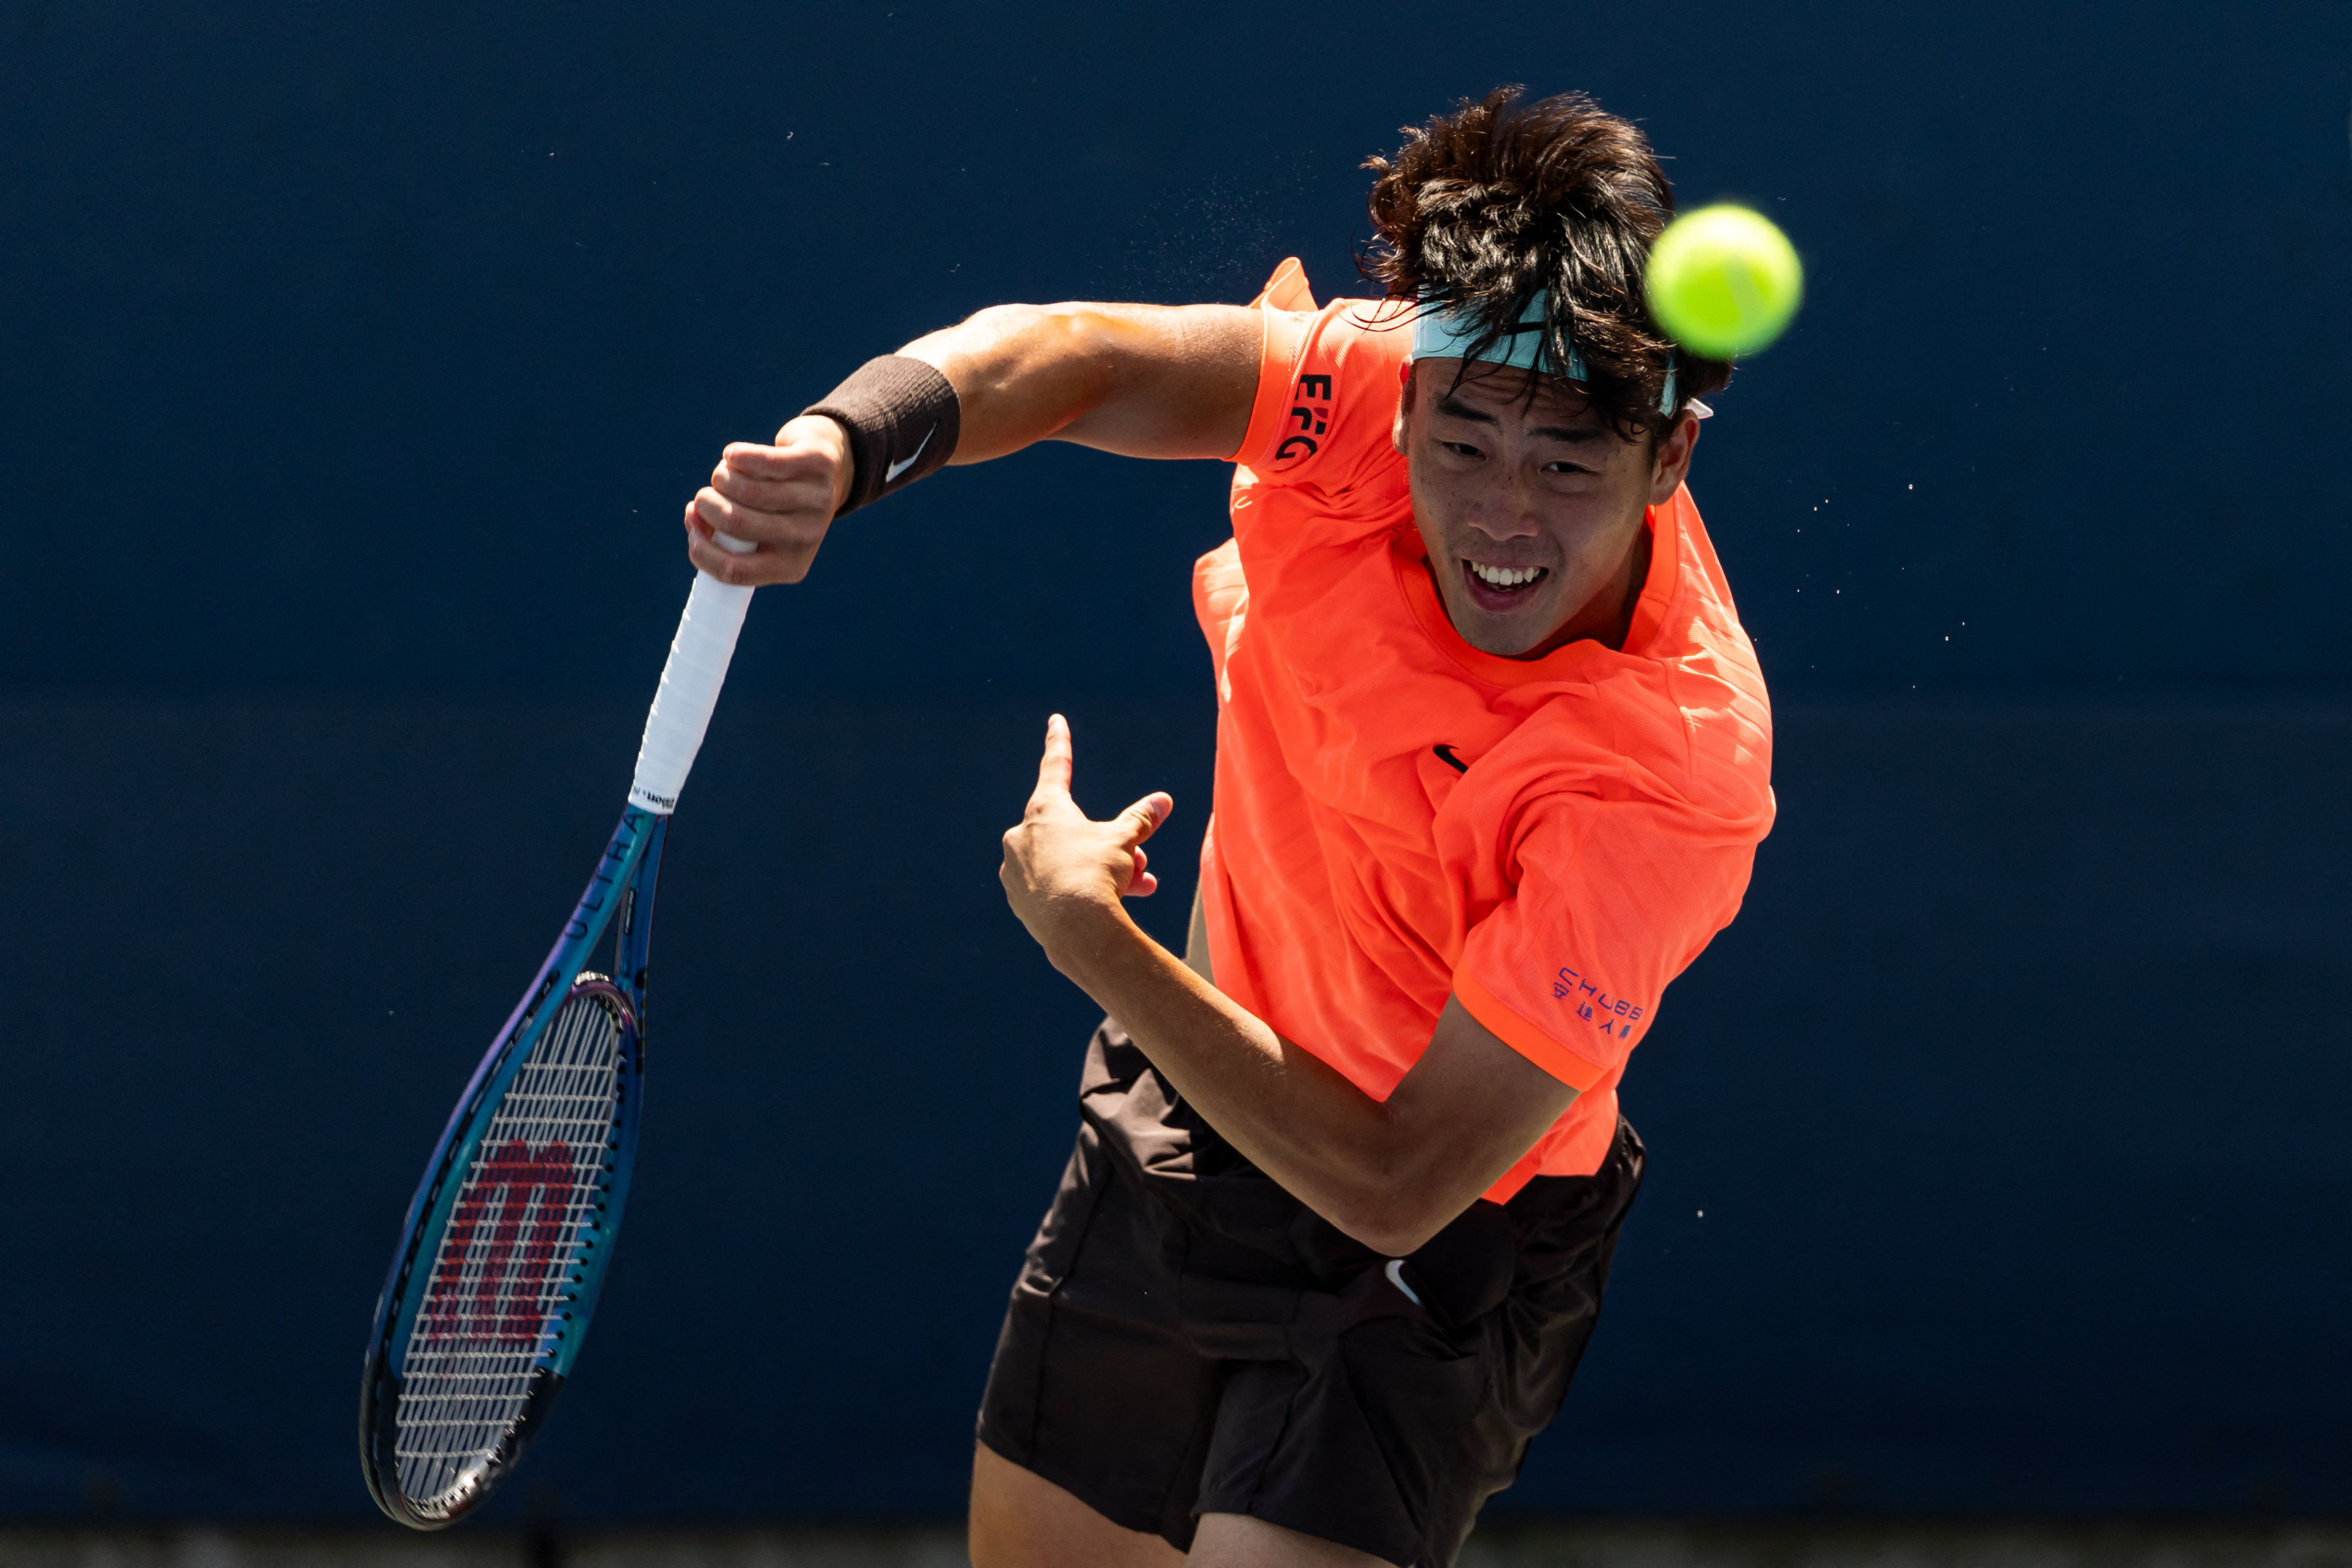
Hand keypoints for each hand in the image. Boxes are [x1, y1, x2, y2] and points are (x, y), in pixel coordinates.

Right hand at [682, 414, 853, 585]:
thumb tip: (694, 517)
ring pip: (747, 489)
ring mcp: (816, 500)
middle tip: (705, 497)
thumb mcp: (757, 532)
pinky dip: (735, 455)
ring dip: (720, 478)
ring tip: (723, 475)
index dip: (700, 551)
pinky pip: (761, 459)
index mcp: (791, 567)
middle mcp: (807, 537)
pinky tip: (732, 456)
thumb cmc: (777, 508)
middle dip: (706, 505)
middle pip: (736, 522)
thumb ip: (721, 533)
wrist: (827, 470)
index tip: (693, 527)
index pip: (735, 571)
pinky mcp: (816, 463)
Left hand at [1000, 715, 1171, 961]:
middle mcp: (1022, 837)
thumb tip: (1163, 800)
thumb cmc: (1098, 875)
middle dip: (1110, 844)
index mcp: (1044, 811)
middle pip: (1074, 832)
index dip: (1059, 741)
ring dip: (1102, 871)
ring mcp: (1016, 872)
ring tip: (1139, 887)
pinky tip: (1107, 906)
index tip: (1055, 720)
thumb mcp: (1124, 841)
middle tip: (1139, 862)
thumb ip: (1141, 819)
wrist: (1077, 932)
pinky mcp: (1019, 903)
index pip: (1055, 767)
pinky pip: (1055, 889)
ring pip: (1067, 863)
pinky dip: (1080, 892)